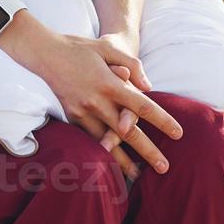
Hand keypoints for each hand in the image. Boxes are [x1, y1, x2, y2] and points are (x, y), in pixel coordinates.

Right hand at [0, 15, 179, 175]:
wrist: (44, 53)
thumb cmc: (81, 48)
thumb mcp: (108, 47)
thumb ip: (132, 65)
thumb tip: (148, 87)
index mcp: (109, 84)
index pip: (142, 106)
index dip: (162, 120)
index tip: (178, 133)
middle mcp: (96, 102)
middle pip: (128, 132)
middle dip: (148, 151)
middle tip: (164, 168)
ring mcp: (82, 112)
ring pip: (107, 142)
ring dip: (124, 160)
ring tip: (139, 175)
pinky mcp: (72, 117)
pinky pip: (90, 139)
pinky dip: (102, 153)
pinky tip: (111, 165)